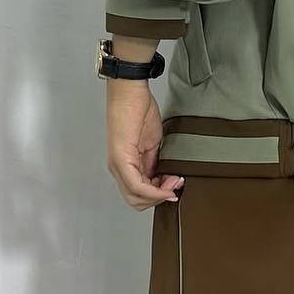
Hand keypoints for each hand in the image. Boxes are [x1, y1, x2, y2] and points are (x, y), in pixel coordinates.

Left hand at [106, 81, 183, 210]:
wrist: (131, 93)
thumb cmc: (139, 111)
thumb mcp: (151, 144)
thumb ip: (154, 164)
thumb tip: (163, 179)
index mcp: (125, 165)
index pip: (139, 194)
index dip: (159, 195)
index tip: (175, 185)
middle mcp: (118, 168)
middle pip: (136, 201)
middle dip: (159, 198)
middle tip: (175, 185)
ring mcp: (118, 165)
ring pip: (135, 197)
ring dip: (159, 194)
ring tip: (174, 181)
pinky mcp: (121, 159)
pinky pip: (136, 185)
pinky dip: (155, 190)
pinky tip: (167, 184)